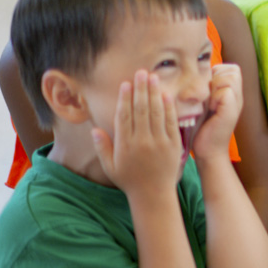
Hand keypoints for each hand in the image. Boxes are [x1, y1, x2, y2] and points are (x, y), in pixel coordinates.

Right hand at [93, 71, 183, 194]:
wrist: (153, 195)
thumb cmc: (129, 180)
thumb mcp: (110, 166)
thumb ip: (102, 147)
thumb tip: (94, 128)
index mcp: (125, 145)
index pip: (124, 116)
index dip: (124, 99)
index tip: (125, 84)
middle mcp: (142, 141)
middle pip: (141, 110)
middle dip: (141, 89)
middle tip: (141, 72)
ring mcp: (159, 142)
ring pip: (156, 113)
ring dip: (154, 93)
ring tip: (153, 77)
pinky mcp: (173, 144)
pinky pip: (170, 122)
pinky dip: (168, 108)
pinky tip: (166, 95)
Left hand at [192, 63, 241, 161]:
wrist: (208, 151)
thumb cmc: (202, 128)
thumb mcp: (204, 103)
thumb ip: (206, 88)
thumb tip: (194, 72)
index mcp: (232, 92)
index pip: (231, 68)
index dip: (218, 72)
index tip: (208, 88)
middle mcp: (237, 96)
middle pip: (233, 70)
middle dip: (217, 77)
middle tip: (208, 95)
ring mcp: (237, 103)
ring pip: (230, 78)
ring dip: (216, 86)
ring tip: (209, 102)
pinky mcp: (231, 111)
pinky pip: (226, 91)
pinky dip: (215, 98)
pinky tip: (210, 109)